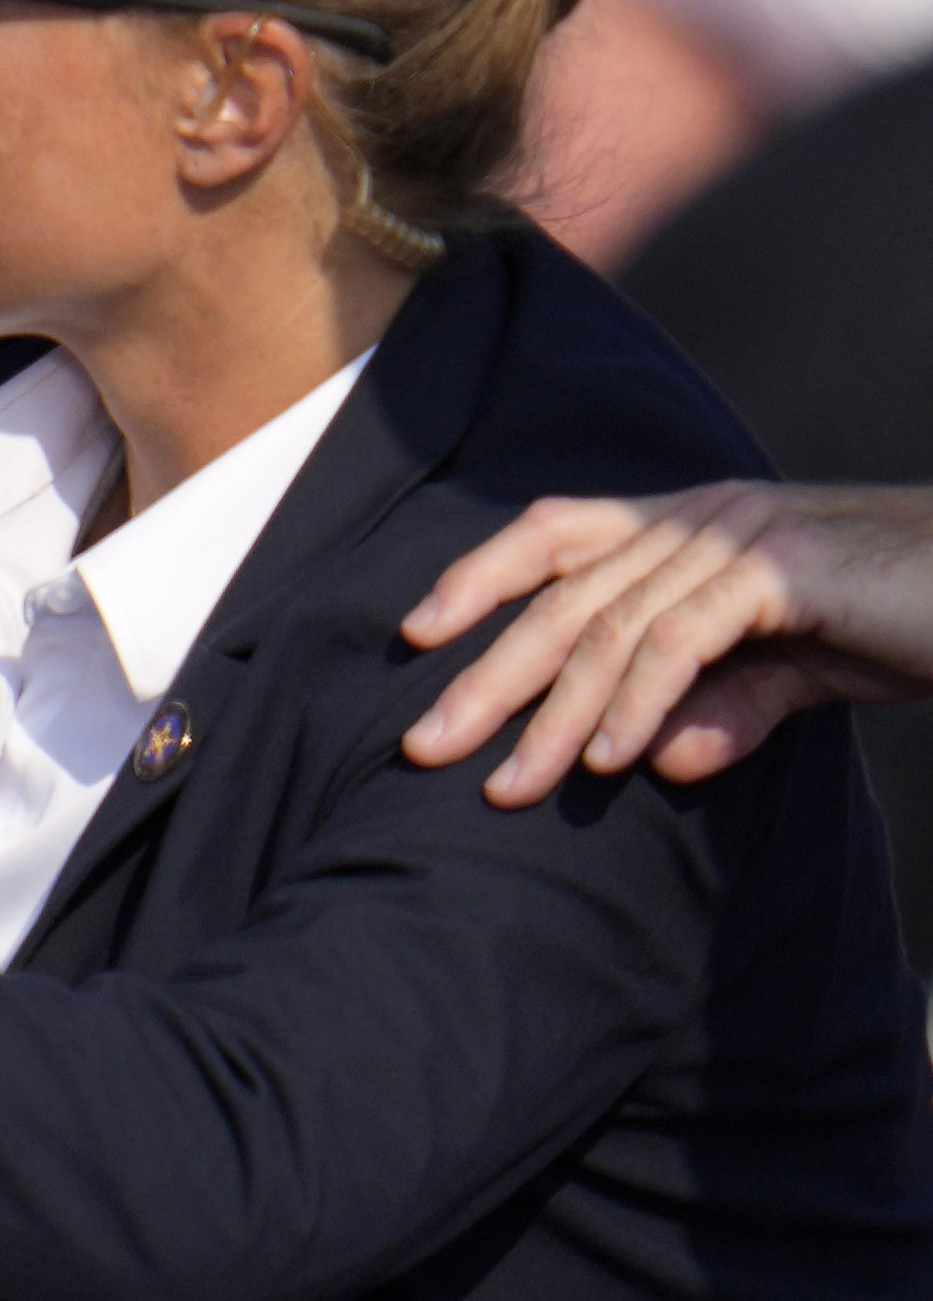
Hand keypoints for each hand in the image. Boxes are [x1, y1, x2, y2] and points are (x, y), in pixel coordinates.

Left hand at [399, 484, 932, 803]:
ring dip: (554, 715)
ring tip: (509, 784)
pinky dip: (636, 702)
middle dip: (486, 674)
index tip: (417, 635)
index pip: (556, 533)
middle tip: (427, 745)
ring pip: (610, 626)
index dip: (479, 575)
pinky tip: (609, 758)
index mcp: (691, 523)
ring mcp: (738, 536)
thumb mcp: (797, 672)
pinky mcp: (782, 572)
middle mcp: (700, 515)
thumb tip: (653, 759)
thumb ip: (725, 704)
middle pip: (561, 593)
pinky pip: (681, 640)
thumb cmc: (903, 624)